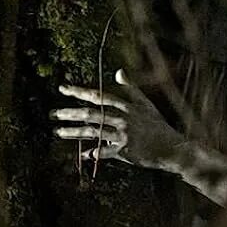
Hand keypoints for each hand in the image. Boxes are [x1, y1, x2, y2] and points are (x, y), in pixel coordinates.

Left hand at [50, 69, 184, 170]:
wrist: (172, 148)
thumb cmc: (158, 126)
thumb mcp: (146, 105)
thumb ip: (131, 89)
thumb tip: (118, 71)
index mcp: (127, 106)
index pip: (99, 96)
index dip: (80, 91)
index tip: (63, 88)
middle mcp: (124, 118)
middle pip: (92, 113)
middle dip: (71, 112)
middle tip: (54, 113)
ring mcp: (124, 135)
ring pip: (94, 132)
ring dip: (74, 132)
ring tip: (59, 132)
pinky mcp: (125, 151)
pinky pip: (104, 152)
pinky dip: (92, 153)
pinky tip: (82, 155)